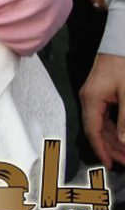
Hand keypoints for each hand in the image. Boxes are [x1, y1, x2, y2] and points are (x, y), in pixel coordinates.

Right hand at [80, 52, 124, 167]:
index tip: (111, 166)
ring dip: (114, 140)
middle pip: (97, 130)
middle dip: (112, 148)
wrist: (120, 43)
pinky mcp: (100, 94)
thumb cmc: (123, 67)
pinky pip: (105, 117)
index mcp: (91, 100)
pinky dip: (114, 130)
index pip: (93, 131)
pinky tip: (122, 137)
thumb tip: (123, 141)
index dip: (102, 150)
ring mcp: (93, 97)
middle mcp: (88, 100)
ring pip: (101, 125)